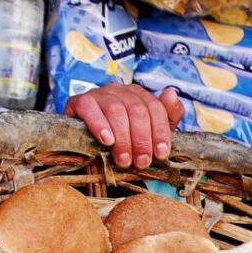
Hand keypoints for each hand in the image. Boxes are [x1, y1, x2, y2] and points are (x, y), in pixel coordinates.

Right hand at [65, 84, 184, 168]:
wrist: (87, 146)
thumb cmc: (123, 140)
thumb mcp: (149, 133)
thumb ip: (167, 115)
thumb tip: (171, 94)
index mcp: (139, 95)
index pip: (155, 108)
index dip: (160, 131)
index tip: (161, 154)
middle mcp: (120, 90)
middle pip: (137, 110)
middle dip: (141, 139)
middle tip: (141, 162)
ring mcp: (99, 94)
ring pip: (116, 110)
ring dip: (123, 138)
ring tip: (124, 159)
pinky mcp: (80, 101)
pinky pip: (90, 108)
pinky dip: (99, 124)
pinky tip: (107, 140)